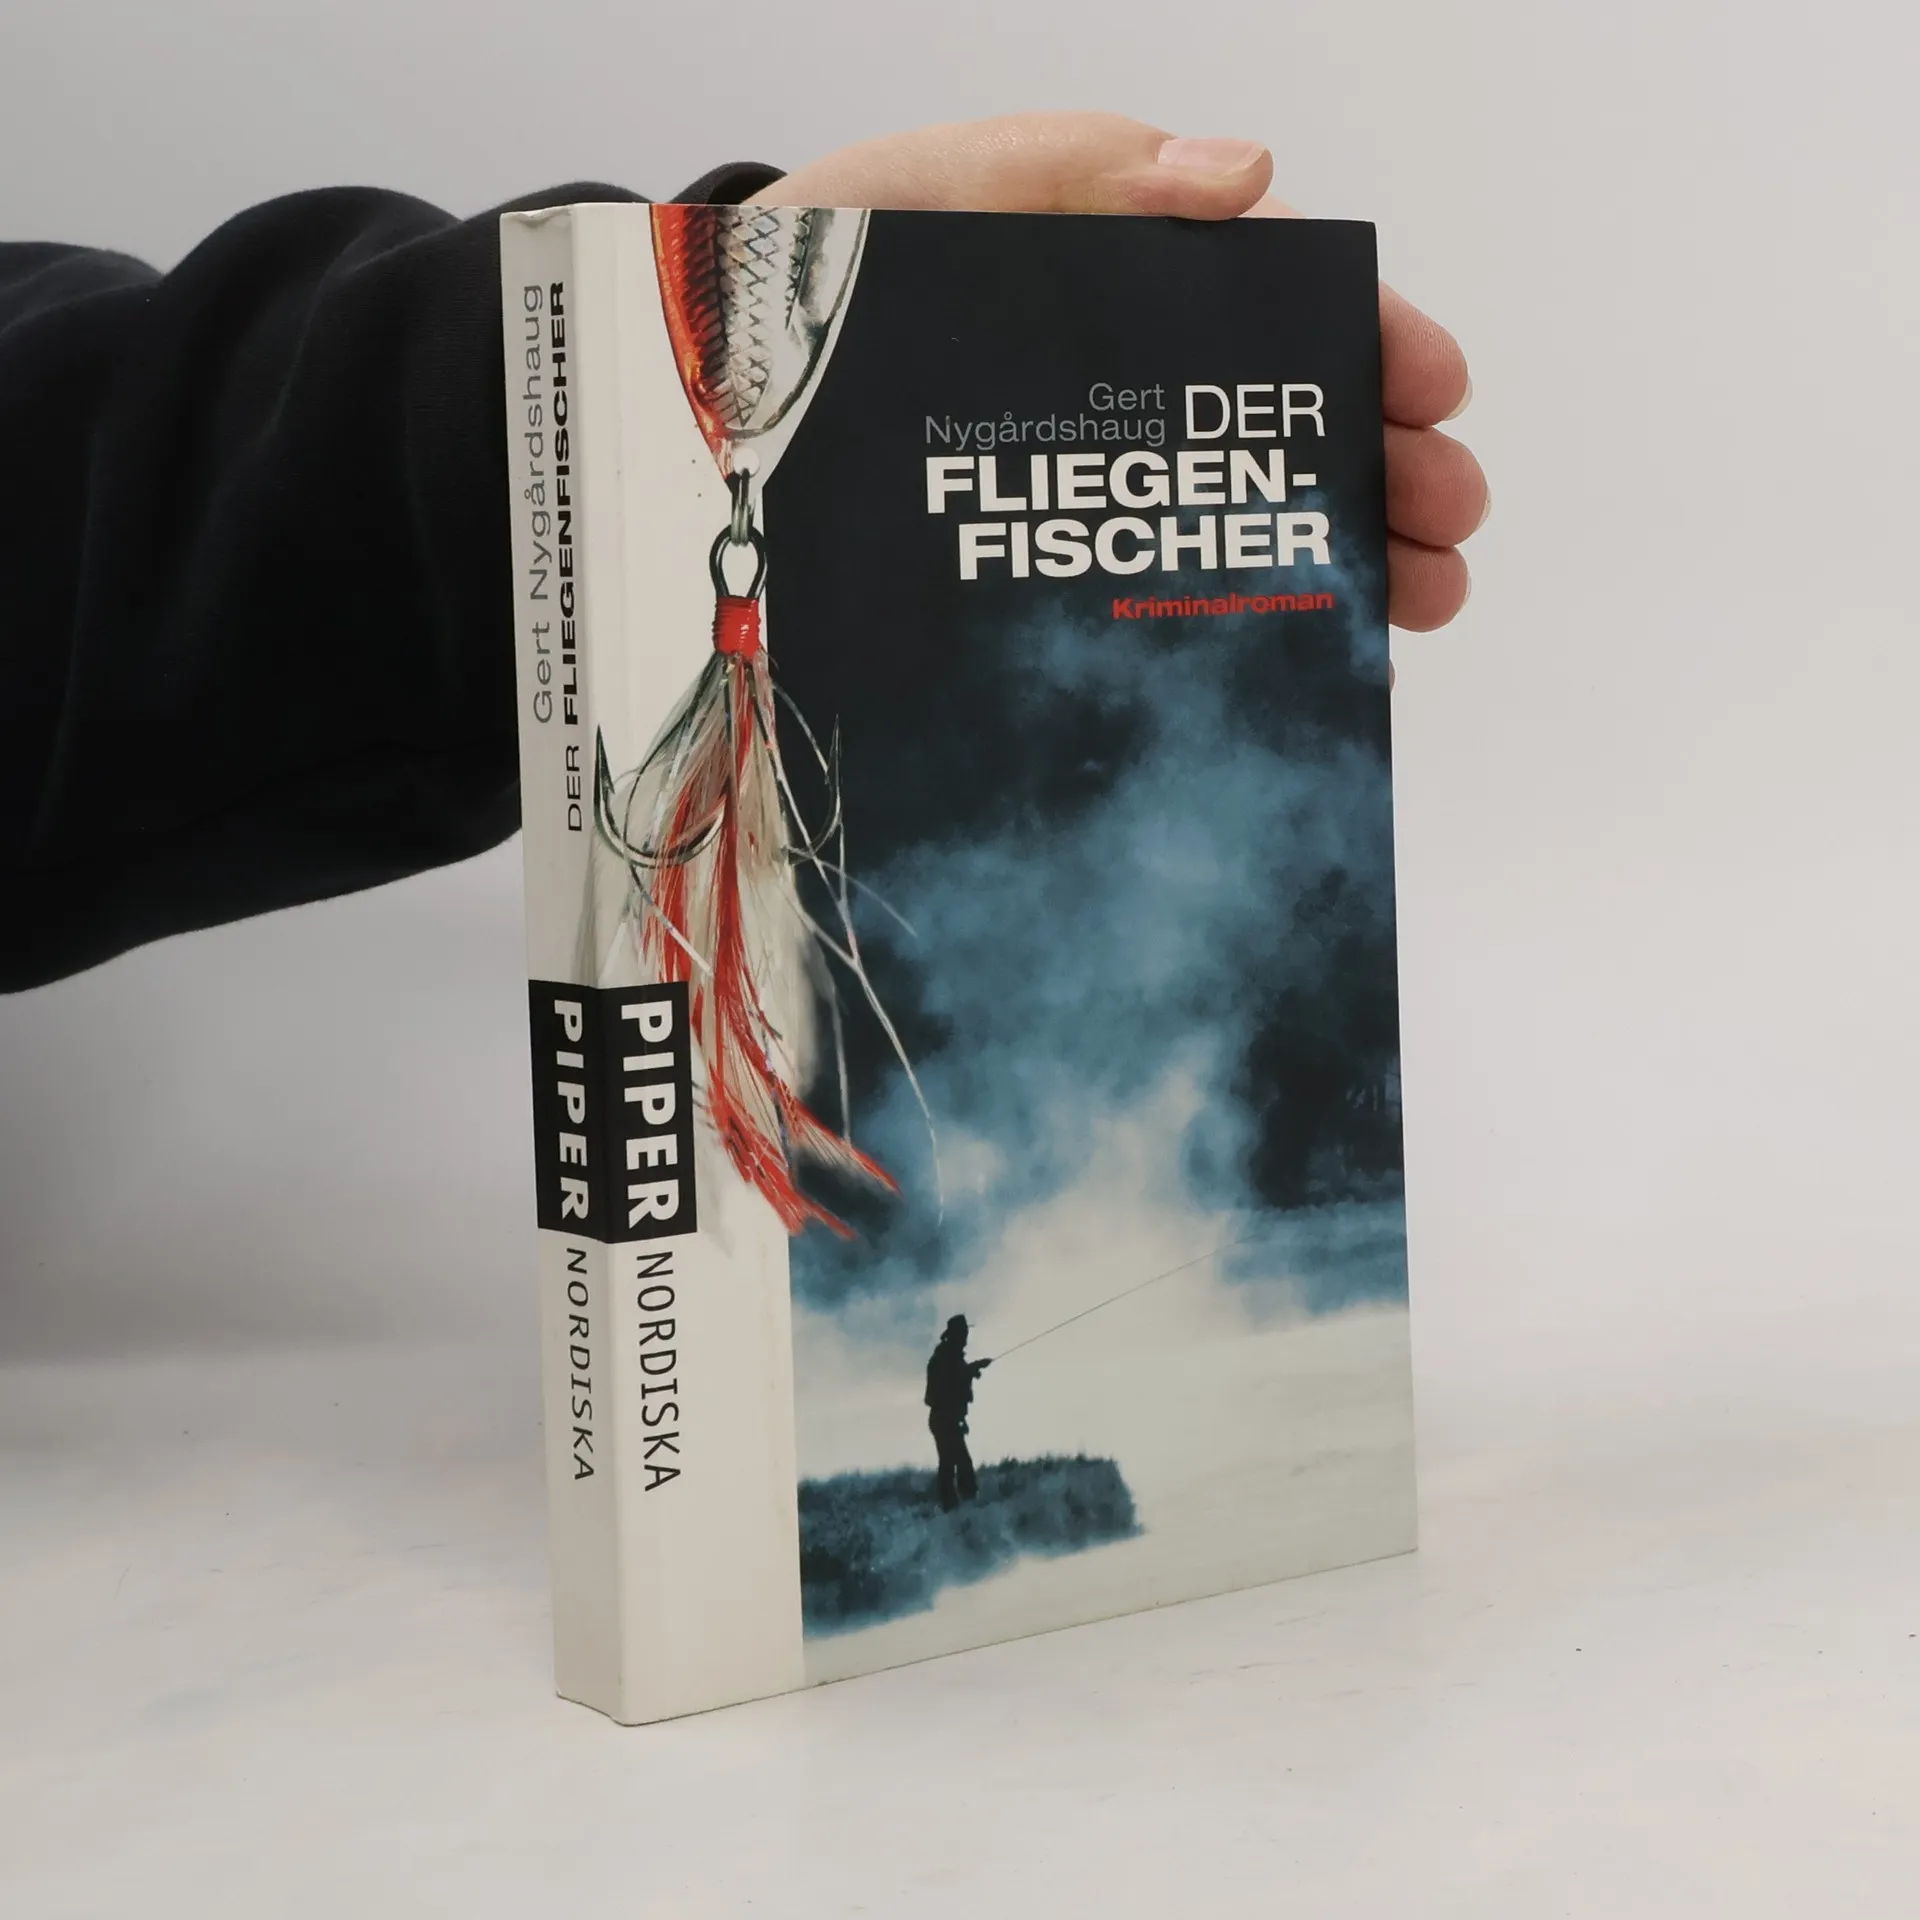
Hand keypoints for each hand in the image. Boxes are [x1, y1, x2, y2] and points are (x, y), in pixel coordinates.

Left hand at [754, 113, 1484, 635]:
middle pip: (1284, 425)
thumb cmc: (817, 271)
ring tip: (1418, 604)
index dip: (1369, 341)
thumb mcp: (934, 189)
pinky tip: (1302, 661)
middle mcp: (1124, 391)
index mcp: (1123, 278)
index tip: (1436, 390)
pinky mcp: (1041, 571)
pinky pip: (1154, 599)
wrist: (705, 397)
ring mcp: (1088, 488)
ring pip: (1240, 521)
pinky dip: (1238, 626)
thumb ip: (1070, 169)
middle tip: (1448, 522)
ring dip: (1345, 560)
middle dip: (1383, 468)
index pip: (1278, 304)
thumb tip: (1245, 177)